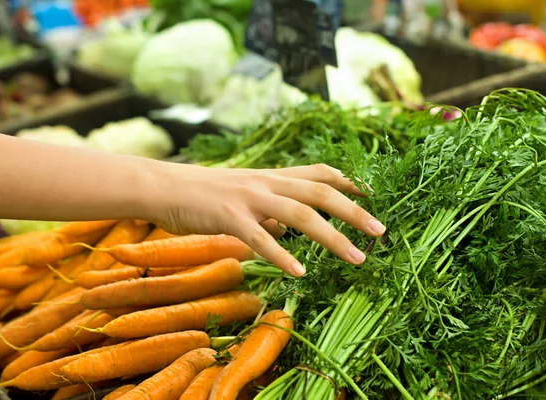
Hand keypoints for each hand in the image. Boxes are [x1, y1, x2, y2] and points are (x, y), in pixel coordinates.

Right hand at [148, 163, 385, 276]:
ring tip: (357, 258)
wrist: (164, 187)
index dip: (350, 183)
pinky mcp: (229, 217)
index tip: (375, 196)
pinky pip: (261, 239)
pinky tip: (300, 273)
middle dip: (355, 212)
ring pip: (300, 215)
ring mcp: (250, 198)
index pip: (320, 173)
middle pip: (321, 193)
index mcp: (272, 176)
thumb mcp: (244, 196)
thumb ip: (271, 209)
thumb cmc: (204, 194)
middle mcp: (267, 182)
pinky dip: (283, 256)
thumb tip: (291, 229)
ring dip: (332, 237)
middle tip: (381, 232)